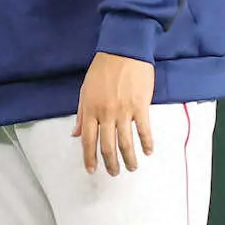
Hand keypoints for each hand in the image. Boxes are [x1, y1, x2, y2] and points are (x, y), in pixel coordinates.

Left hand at [73, 52, 154, 174]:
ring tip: (131, 168)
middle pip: (107, 146)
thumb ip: (82, 114)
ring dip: (128, 159)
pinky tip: (148, 152)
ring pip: (126, 143)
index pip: (88, 140)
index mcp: (90, 109)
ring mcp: (123, 111)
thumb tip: (76, 134)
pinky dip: (147, 143)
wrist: (122, 52)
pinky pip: (144, 130)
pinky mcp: (140, 107)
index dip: (89, 157)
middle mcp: (105, 113)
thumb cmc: (102, 69)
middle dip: (110, 163)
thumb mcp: (85, 90)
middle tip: (114, 173)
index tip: (92, 170)